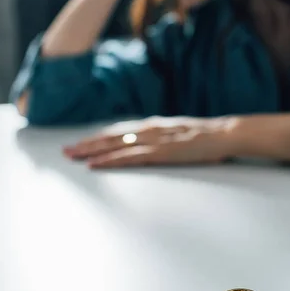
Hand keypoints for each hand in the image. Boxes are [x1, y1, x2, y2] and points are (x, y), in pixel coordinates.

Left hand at [63, 116, 233, 168]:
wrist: (224, 132)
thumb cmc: (205, 135)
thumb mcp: (178, 132)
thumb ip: (161, 136)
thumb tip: (149, 143)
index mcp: (152, 125)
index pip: (118, 131)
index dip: (98, 137)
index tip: (81, 143)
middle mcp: (147, 129)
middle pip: (110, 137)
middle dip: (86, 144)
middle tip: (66, 151)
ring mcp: (152, 140)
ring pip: (114, 146)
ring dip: (91, 152)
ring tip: (73, 157)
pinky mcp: (159, 153)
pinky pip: (128, 158)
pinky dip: (110, 161)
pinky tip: (96, 165)